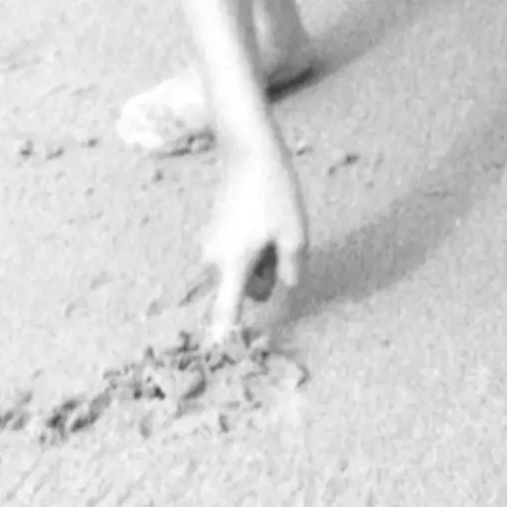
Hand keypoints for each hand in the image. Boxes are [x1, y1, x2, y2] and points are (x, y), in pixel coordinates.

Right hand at [197, 146, 307, 341]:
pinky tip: (260, 220)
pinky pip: (234, 257)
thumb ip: (291, 272)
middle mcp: (214, 260)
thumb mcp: (295, 236)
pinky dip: (250, 249)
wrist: (248, 153)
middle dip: (264, 278)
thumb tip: (284, 289)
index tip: (219, 353)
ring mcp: (210, 246)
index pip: (226, 311)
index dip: (225, 334)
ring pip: (240, 274)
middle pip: (244, 291)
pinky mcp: (212, 234)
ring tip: (270, 228)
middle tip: (279, 244)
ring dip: (258, 262)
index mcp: (234, 265)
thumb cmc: (275, 195)